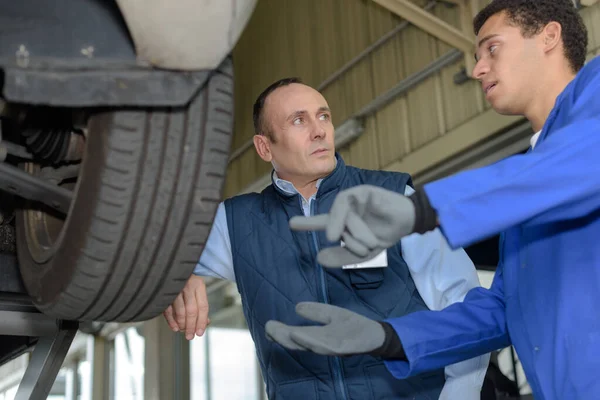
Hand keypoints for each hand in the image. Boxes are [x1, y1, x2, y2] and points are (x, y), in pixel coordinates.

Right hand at [163, 274, 209, 339]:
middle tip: (190, 336)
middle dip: (191, 326)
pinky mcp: (164, 292)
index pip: (203, 307)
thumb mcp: (197, 289)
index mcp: (199, 284)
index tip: (200, 332)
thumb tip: (206, 323)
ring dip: (182, 324)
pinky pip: (168, 310)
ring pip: (180, 311)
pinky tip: (175, 328)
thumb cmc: (187, 281)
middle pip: (192, 311)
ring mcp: (175, 288)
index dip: (202, 321)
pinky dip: (171, 321)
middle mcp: (188, 285)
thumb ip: (201, 305)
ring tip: (183, 331)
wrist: (171, 267)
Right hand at [265, 302, 384, 355]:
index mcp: (318, 337)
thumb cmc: (353, 327)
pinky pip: (327, 346)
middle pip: (300, 342)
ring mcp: (334, 347)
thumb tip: (297, 307)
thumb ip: (316, 312)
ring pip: (311, 345)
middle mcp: (323, 344)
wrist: (377, 335)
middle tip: (267, 329)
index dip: (281, 333)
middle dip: (283, 337)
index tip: (267, 327)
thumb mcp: (332, 315)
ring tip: (283, 332)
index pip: (296, 336)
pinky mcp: (345, 347)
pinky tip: (301, 334)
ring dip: (295, 340)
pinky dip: (313, 341)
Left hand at [289, 185, 415, 266]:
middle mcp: (345, 210)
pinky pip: (345, 203)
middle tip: (317, 232)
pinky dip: (346, 218)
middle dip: (317, 225)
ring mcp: (352, 199)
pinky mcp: (361, 191)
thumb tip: (319, 259)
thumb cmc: (385, 234)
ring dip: (354, 235)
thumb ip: (342, 257)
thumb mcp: (363, 252)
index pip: (322, 222)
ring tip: (369, 244)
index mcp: (344, 222)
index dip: (306, 223)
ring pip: (340, 218)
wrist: (407, 223)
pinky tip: (350, 227)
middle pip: (329, 223)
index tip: (291, 224)